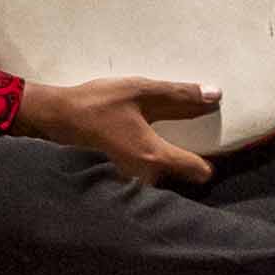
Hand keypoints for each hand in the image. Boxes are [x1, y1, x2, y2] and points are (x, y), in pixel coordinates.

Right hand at [13, 74, 218, 184]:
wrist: (55, 117)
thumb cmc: (99, 104)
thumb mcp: (141, 91)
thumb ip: (179, 95)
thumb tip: (215, 95)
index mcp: (153, 158)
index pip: (197, 170)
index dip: (211, 160)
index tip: (220, 148)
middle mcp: (143, 179)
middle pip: (180, 178)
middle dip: (191, 164)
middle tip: (199, 143)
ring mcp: (128, 183)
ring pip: (161, 179)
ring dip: (170, 165)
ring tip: (177, 142)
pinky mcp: (116, 179)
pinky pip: (145, 177)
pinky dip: (152, 165)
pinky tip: (149, 145)